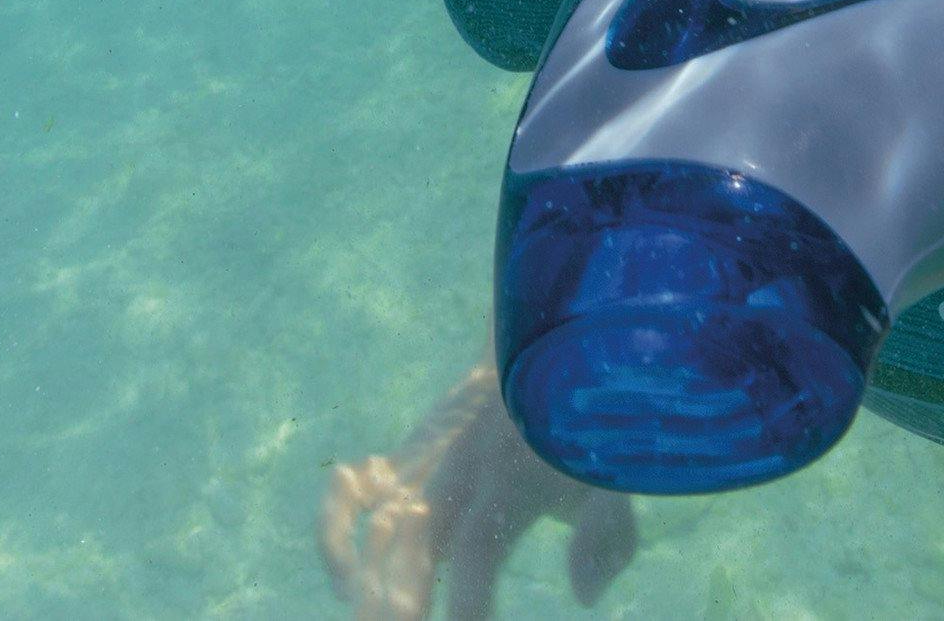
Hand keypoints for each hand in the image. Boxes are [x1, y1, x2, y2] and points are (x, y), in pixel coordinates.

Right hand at [317, 367, 636, 620]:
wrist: (535, 348)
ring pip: (377, 530)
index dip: (472, 601)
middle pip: (414, 548)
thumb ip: (605, 537)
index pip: (480, 552)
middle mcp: (456, 478)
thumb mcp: (609, 476)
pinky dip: (334, 522)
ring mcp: (423, 469)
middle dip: (399, 599)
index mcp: (509, 486)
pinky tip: (342, 577)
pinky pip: (352, 495)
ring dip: (363, 578)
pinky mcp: (403, 464)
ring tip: (361, 615)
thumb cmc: (577, 431)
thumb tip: (585, 597)